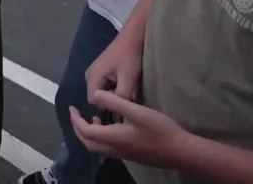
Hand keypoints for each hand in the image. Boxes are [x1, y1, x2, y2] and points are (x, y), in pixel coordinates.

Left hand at [70, 90, 192, 169]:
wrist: (181, 151)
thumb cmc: (159, 129)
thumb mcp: (136, 110)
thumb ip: (114, 101)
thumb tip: (94, 96)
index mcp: (112, 138)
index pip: (85, 131)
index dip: (75, 119)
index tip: (71, 108)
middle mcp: (115, 149)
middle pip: (88, 144)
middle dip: (78, 130)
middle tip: (76, 115)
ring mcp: (124, 154)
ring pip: (98, 148)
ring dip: (90, 135)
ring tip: (93, 118)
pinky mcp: (132, 156)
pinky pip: (108, 149)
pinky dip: (101, 139)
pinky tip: (111, 127)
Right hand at [85, 37, 141, 103]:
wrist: (132, 38)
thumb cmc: (129, 57)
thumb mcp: (128, 78)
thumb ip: (121, 96)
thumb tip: (119, 111)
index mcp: (93, 77)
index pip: (93, 101)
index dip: (106, 106)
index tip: (121, 105)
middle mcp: (89, 76)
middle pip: (96, 97)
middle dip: (110, 101)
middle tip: (126, 98)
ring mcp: (94, 73)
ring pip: (100, 93)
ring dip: (113, 95)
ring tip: (127, 91)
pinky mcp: (100, 71)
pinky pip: (103, 86)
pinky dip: (113, 89)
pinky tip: (124, 85)